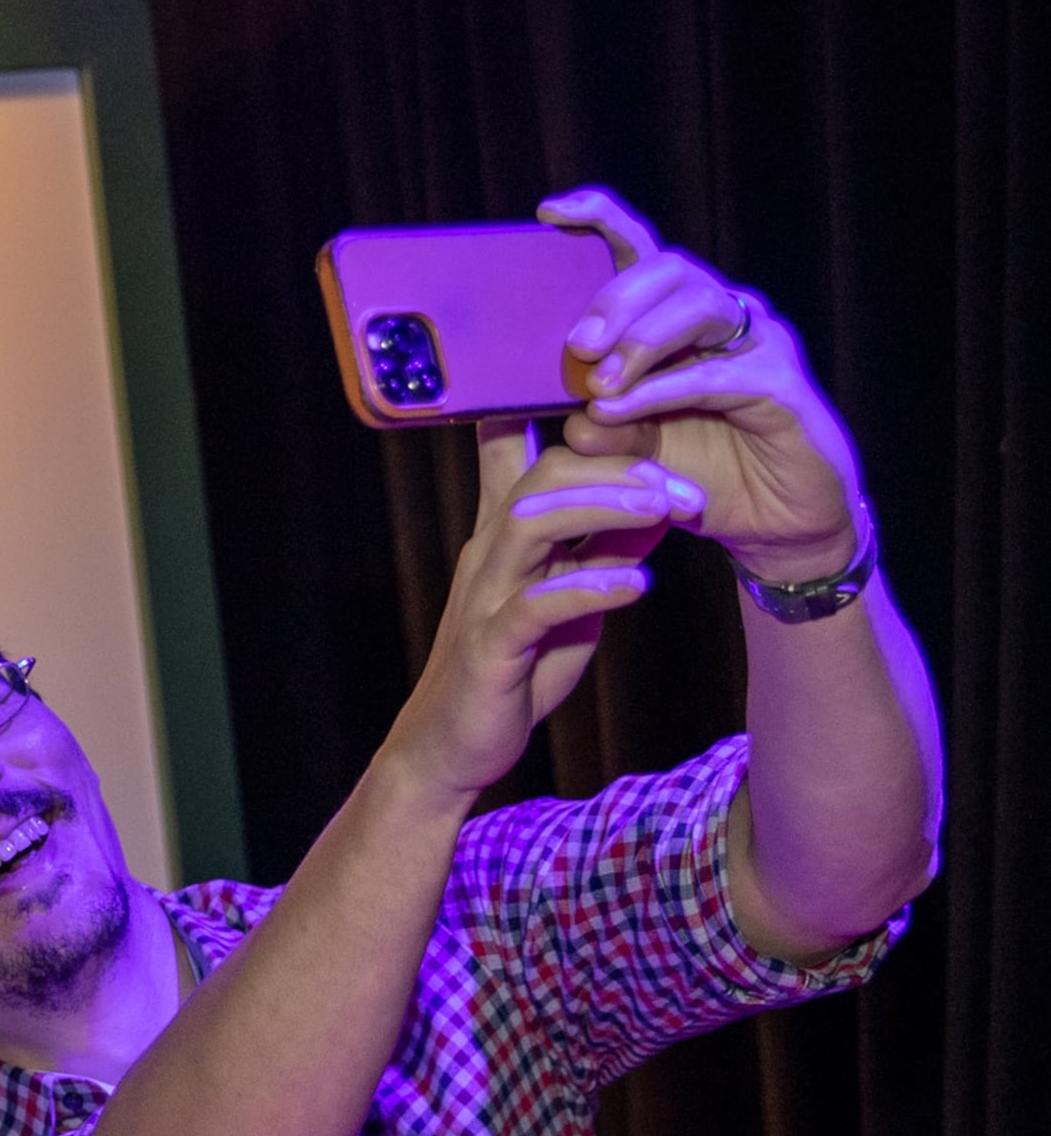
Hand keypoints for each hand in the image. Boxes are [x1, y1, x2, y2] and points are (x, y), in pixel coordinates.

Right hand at [385, 422, 699, 808]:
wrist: (453, 746)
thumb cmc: (514, 667)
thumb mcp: (571, 596)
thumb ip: (607, 545)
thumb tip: (662, 494)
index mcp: (502, 534)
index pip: (515, 448)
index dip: (560, 409)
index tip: (626, 389)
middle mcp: (487, 552)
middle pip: (541, 474)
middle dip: (616, 465)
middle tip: (681, 482)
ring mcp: (484, 597)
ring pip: (533, 522)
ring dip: (604, 507)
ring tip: (668, 508)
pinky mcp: (490, 647)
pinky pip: (536, 606)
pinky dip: (588, 588)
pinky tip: (636, 585)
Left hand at [541, 187, 863, 580]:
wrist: (776, 526)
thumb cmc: (700, 476)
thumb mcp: (632, 453)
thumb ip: (600, 428)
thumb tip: (571, 413)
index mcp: (679, 321)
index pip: (643, 253)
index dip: (602, 221)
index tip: (549, 211)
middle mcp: (723, 320)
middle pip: (671, 269)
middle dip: (617, 296)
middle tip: (577, 342)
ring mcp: (759, 346)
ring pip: (701, 307)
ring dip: (641, 339)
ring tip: (598, 380)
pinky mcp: (780, 387)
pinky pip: (716, 374)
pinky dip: (663, 389)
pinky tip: (624, 406)